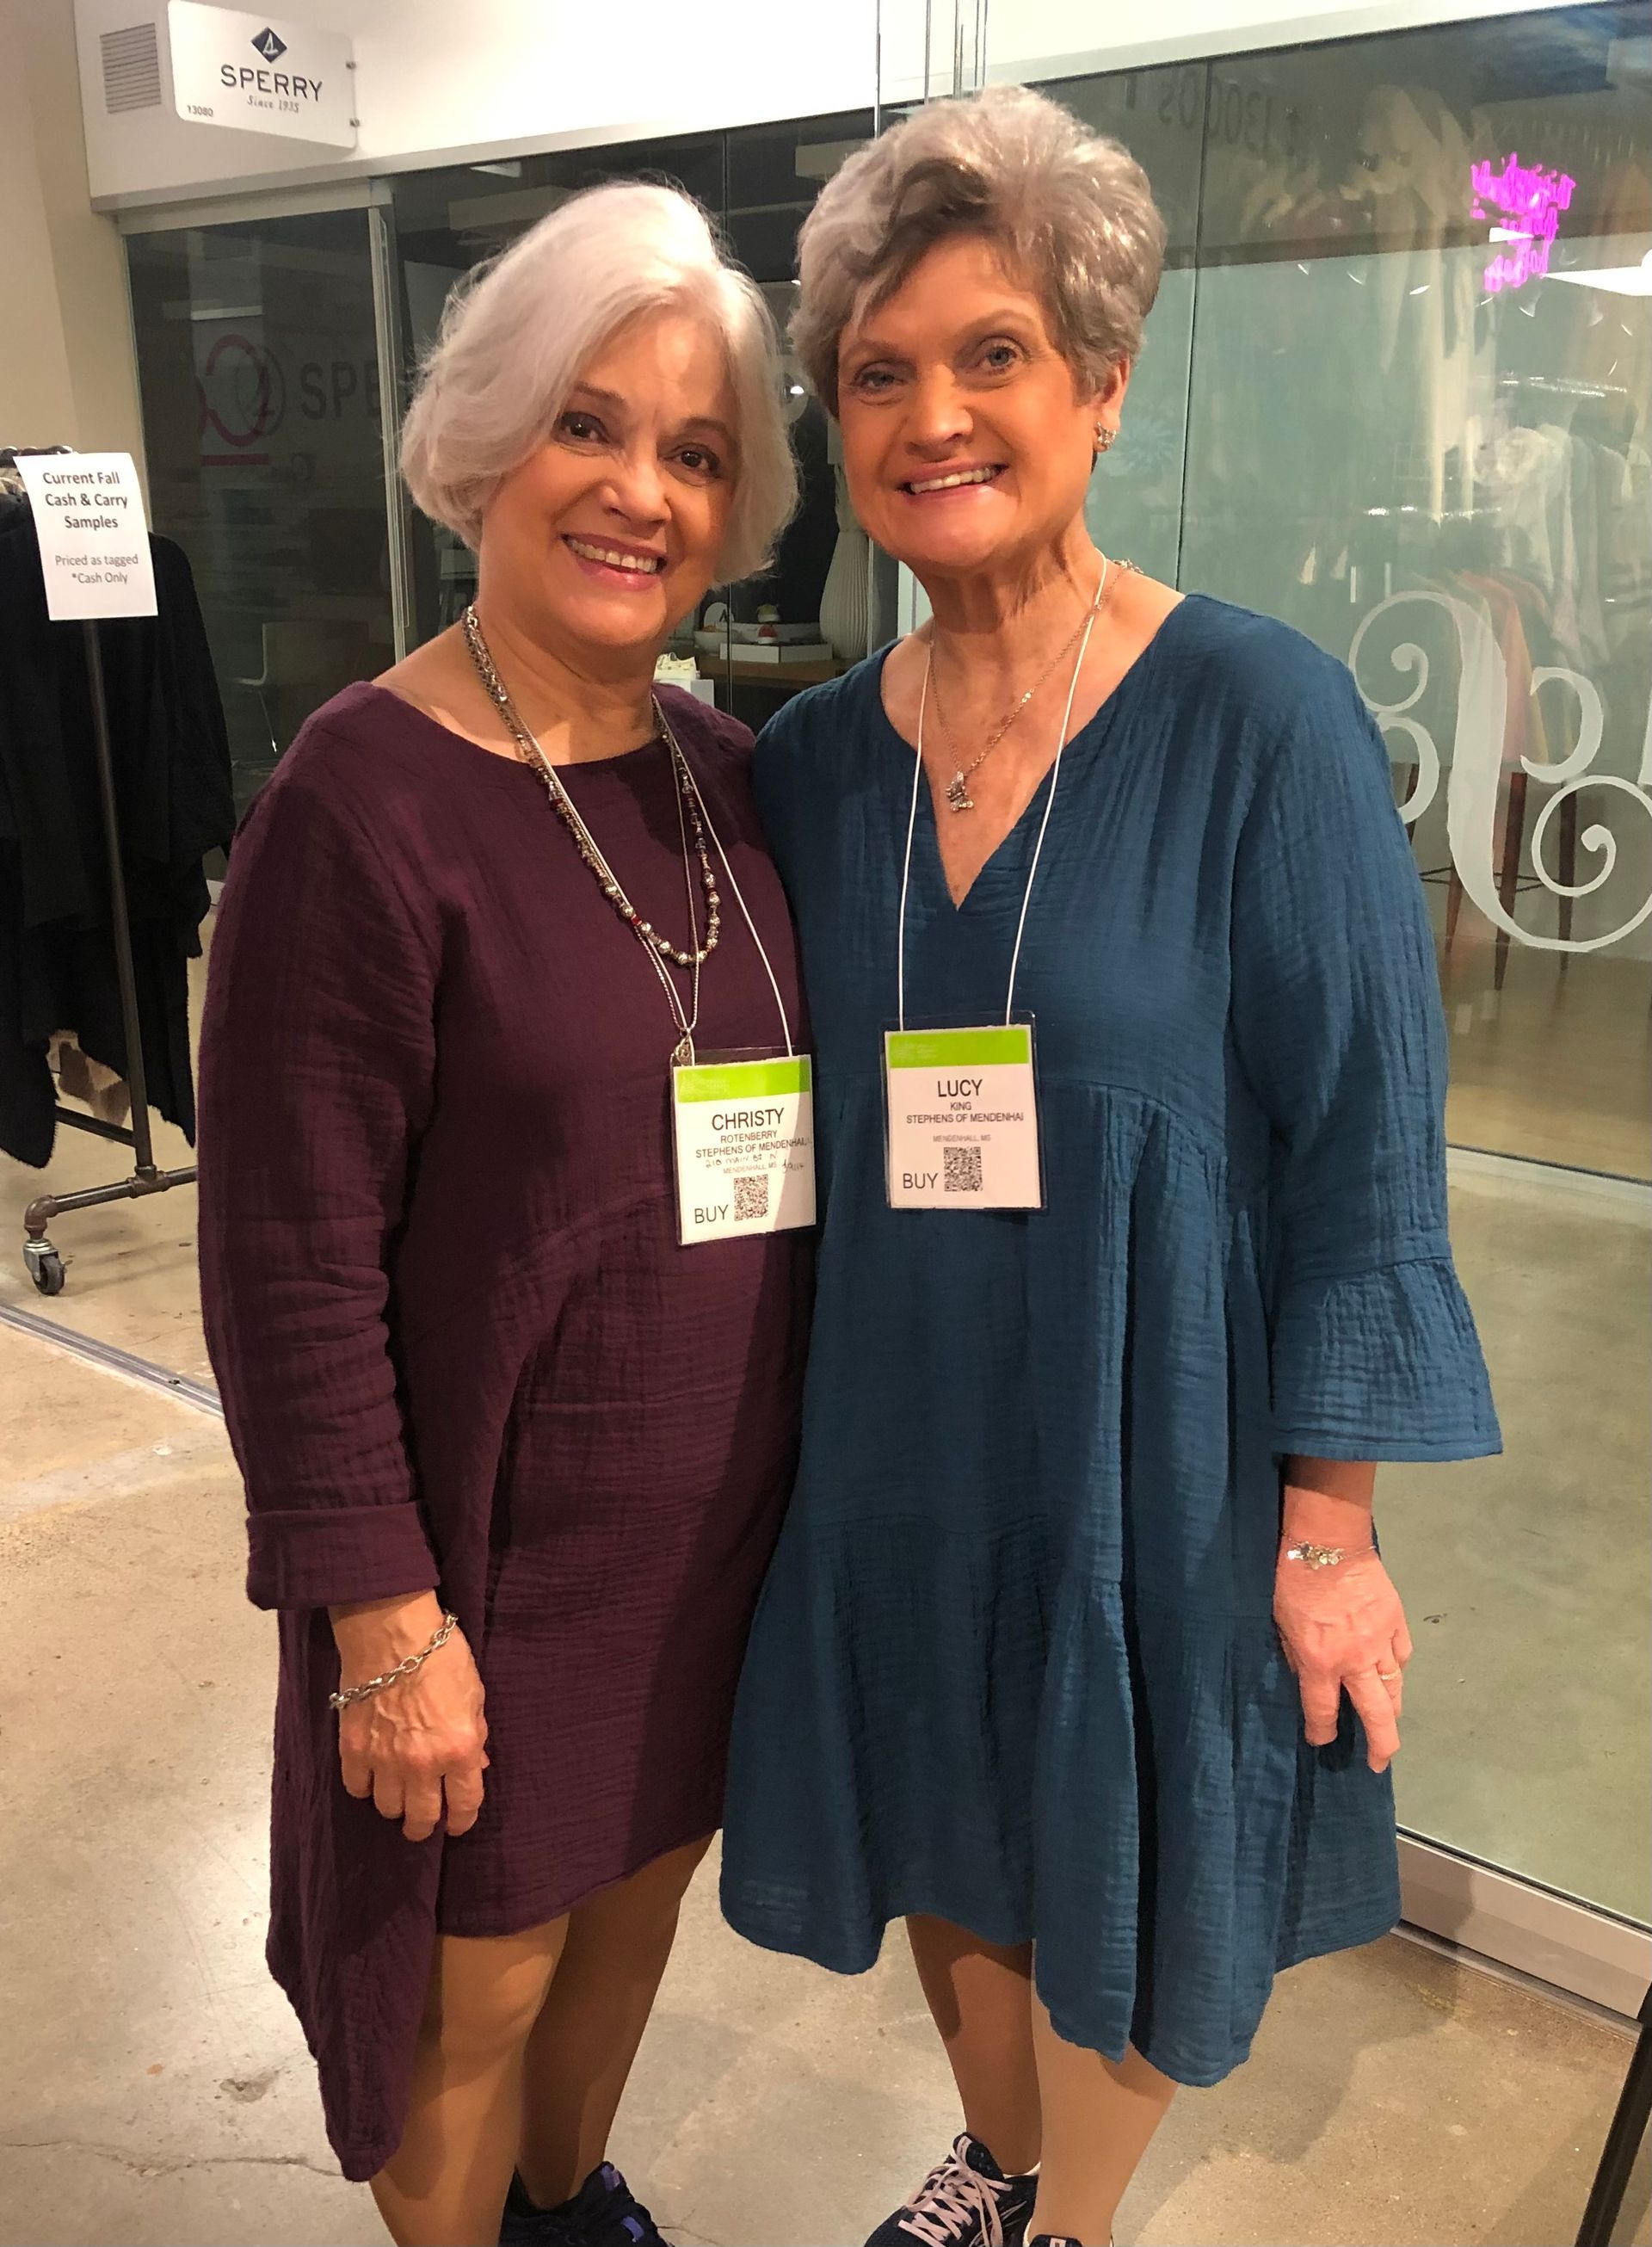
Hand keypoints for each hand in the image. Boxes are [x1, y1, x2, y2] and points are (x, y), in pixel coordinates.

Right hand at [330, 1592, 488, 1840]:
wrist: (391, 1631)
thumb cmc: (441, 1656)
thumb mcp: (473, 1695)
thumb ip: (475, 1736)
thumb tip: (475, 1766)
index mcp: (459, 1749)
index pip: (464, 1805)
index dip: (462, 1821)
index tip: (458, 1824)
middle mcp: (422, 1764)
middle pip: (421, 1818)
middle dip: (425, 1825)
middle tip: (424, 1821)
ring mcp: (384, 1760)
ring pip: (388, 1808)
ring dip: (396, 1806)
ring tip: (399, 1795)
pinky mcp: (352, 1750)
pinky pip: (357, 1788)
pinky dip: (365, 1787)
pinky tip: (373, 1777)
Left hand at [1273, 1547, 1412, 1772]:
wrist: (1328, 1541)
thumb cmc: (1293, 1579)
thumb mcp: (1280, 1623)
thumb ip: (1296, 1655)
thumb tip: (1307, 1678)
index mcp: (1320, 1662)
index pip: (1323, 1712)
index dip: (1321, 1732)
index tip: (1321, 1740)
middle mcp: (1355, 1660)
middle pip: (1377, 1715)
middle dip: (1380, 1745)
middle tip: (1379, 1763)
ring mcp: (1381, 1642)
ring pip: (1395, 1689)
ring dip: (1392, 1711)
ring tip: (1390, 1725)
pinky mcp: (1397, 1622)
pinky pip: (1402, 1656)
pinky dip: (1397, 1669)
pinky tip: (1392, 1674)